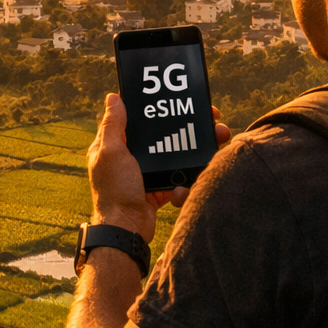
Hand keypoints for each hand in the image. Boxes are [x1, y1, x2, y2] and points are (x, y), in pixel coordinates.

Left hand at [86, 94, 230, 240]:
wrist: (127, 230)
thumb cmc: (115, 191)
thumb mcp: (111, 153)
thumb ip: (113, 125)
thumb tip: (114, 97)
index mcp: (114, 146)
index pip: (136, 119)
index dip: (156, 109)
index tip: (177, 100)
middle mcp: (130, 157)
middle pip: (162, 135)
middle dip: (184, 128)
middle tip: (209, 121)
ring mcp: (145, 173)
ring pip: (175, 155)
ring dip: (193, 150)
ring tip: (215, 141)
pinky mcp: (159, 188)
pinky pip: (179, 176)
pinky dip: (187, 177)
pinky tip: (190, 178)